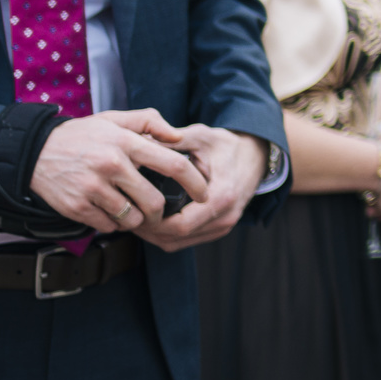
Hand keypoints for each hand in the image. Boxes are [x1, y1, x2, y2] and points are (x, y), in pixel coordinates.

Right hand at [30, 109, 206, 235]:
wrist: (34, 151)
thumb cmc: (82, 136)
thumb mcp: (114, 119)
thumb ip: (150, 121)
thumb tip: (179, 136)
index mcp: (126, 142)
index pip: (173, 164)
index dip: (195, 183)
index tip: (204, 194)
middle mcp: (112, 164)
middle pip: (154, 201)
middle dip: (161, 210)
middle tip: (158, 209)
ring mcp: (93, 187)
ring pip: (133, 218)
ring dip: (137, 219)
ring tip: (130, 208)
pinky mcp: (77, 206)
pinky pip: (109, 225)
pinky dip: (114, 223)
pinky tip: (109, 210)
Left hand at [137, 126, 266, 249]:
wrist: (255, 155)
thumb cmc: (226, 145)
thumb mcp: (201, 136)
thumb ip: (173, 141)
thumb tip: (140, 142)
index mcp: (223, 196)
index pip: (180, 225)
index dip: (151, 221)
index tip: (131, 206)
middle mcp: (226, 216)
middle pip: (175, 238)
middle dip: (146, 229)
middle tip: (124, 212)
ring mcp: (223, 225)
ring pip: (177, 243)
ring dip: (152, 234)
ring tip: (132, 216)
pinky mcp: (218, 228)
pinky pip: (184, 241)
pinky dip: (164, 235)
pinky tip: (149, 220)